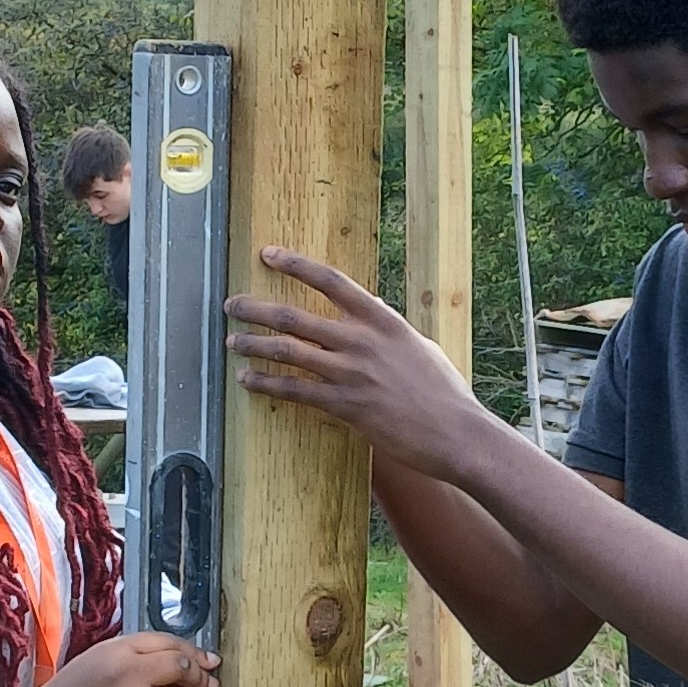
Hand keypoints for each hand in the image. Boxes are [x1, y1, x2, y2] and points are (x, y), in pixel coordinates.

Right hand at [0, 631, 213, 686]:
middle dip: (201, 676)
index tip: (206, 659)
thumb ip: (130, 655)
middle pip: (182, 668)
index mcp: (116, 651)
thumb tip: (173, 658)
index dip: (192, 651)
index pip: (167, 642)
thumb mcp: (94, 661)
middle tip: (210, 683)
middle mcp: (129, 675)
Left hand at [226, 247, 506, 480]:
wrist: (455, 432)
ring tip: (231, 342)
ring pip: (288, 352)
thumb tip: (371, 304)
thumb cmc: (443, 391)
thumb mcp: (418, 345)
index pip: (331, 280)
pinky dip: (267, 383)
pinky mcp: (345, 407)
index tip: (268, 254)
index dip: (296, 263)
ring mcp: (350, 374)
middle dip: (256, 309)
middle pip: (295, 316)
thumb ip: (388, 324)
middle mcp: (361, 341)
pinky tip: (248, 380)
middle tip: (231, 305)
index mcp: (382, 320)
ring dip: (254, 345)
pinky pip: (295, 391)